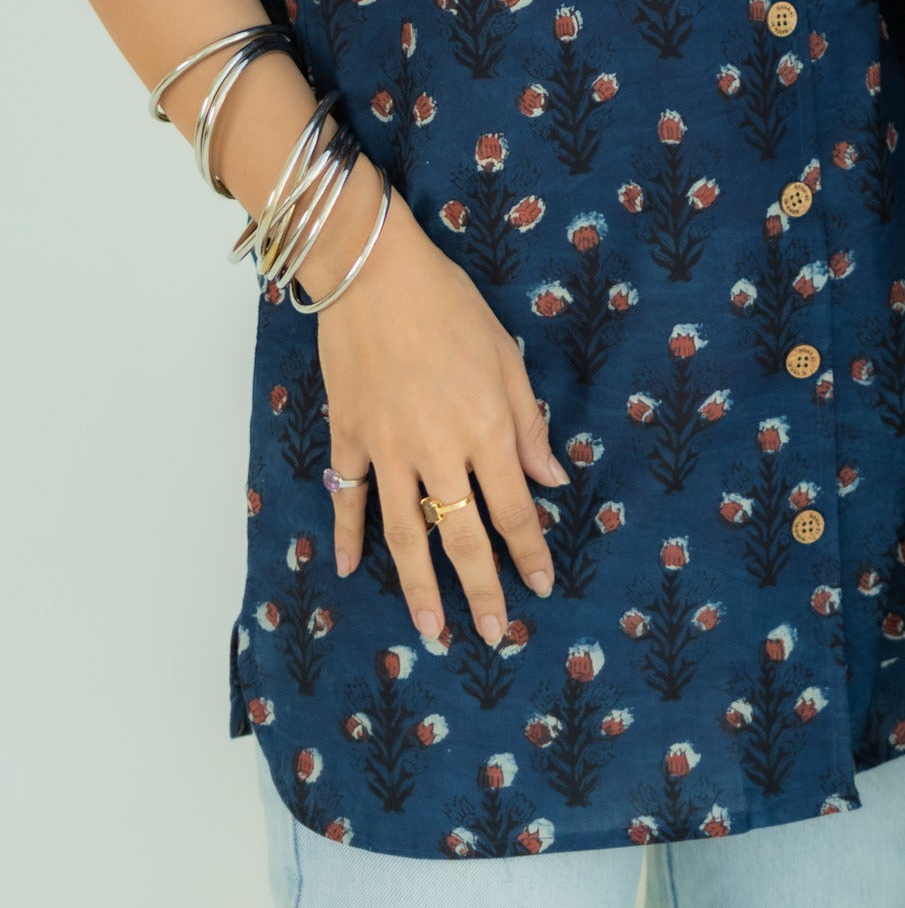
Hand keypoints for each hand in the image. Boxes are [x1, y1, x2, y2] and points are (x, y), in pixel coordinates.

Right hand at [314, 179, 568, 647]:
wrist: (373, 272)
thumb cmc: (450, 304)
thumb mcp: (506, 354)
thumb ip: (528, 422)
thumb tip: (552, 479)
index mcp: (485, 426)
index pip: (513, 507)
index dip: (529, 551)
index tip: (540, 587)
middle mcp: (437, 449)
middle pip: (462, 535)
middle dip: (482, 590)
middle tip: (495, 635)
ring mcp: (387, 449)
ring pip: (406, 534)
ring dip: (420, 586)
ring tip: (432, 631)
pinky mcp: (349, 437)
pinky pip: (350, 497)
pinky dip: (349, 535)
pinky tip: (352, 570)